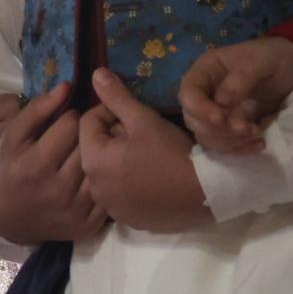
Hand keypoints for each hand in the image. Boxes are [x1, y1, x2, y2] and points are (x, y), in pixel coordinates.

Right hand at [0, 84, 107, 245]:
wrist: (8, 222)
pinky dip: (108, 179)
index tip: (67, 122)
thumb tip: (67, 85)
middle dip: (90, 133)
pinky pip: (108, 191)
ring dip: (104, 154)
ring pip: (103, 167)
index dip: (70, 117)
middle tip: (87, 133)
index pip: (71, 124)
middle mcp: (59, 189)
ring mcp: (75, 209)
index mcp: (37, 164)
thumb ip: (37, 110)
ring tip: (97, 149)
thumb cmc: (9, 172)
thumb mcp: (12, 138)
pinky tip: (101, 172)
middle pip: (90, 144)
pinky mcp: (88, 225)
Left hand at [80, 70, 212, 232]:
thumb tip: (96, 74)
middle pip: (97, 149)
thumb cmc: (170, 151)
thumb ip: (117, 96)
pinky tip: (154, 177)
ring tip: (149, 153)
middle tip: (143, 132)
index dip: (110, 111)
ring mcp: (112, 208)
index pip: (88, 123)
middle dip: (114, 136)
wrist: (203, 192)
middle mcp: (95, 188)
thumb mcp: (144, 119)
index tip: (134, 112)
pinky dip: (132, 183)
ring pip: (109, 173)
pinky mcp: (129, 219)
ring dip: (122, 160)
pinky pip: (122, 194)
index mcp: (93, 160)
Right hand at [179, 36, 292, 154]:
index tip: (221, 117)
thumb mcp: (262, 60)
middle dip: (219, 130)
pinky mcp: (229, 129)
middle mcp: (205, 93)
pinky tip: (261, 143)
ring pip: (207, 137)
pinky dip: (240, 148)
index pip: (188, 94)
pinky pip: (224, 146)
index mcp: (206, 70)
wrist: (292, 71)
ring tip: (257, 133)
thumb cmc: (274, 58)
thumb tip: (221, 102)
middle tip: (248, 128)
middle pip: (193, 120)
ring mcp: (216, 113)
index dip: (200, 109)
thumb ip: (242, 77)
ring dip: (231, 141)